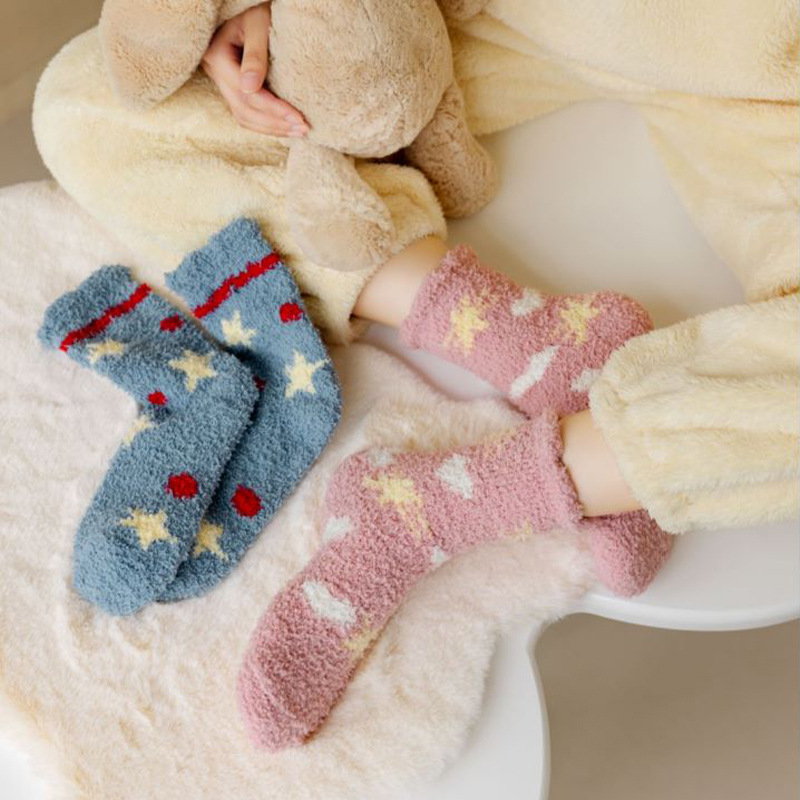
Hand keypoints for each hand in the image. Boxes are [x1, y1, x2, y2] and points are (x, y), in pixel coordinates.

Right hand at [201, 2, 308, 136]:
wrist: (249, 6)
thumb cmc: (255, 9)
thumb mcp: (258, 24)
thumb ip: (255, 54)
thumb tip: (250, 88)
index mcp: (217, 56)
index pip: (248, 94)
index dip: (274, 110)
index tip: (299, 118)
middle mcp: (215, 72)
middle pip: (244, 110)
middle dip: (275, 123)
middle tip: (304, 130)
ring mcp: (220, 81)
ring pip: (243, 116)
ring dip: (271, 128)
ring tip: (298, 132)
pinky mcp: (231, 86)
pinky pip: (245, 112)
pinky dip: (265, 123)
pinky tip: (284, 127)